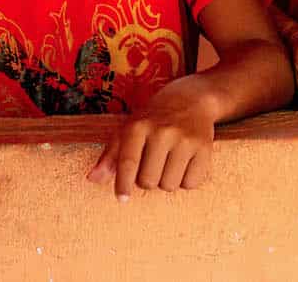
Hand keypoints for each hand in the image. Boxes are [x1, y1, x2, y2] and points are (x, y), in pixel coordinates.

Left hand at [86, 80, 215, 197]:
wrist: (191, 99)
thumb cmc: (153, 119)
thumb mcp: (129, 128)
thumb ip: (111, 155)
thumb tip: (93, 179)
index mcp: (138, 125)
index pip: (128, 162)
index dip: (123, 184)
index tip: (122, 199)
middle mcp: (162, 131)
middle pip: (148, 181)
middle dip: (147, 179)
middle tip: (152, 163)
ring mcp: (185, 139)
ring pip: (168, 186)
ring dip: (166, 181)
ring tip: (168, 161)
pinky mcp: (204, 148)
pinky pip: (190, 184)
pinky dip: (185, 181)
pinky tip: (184, 163)